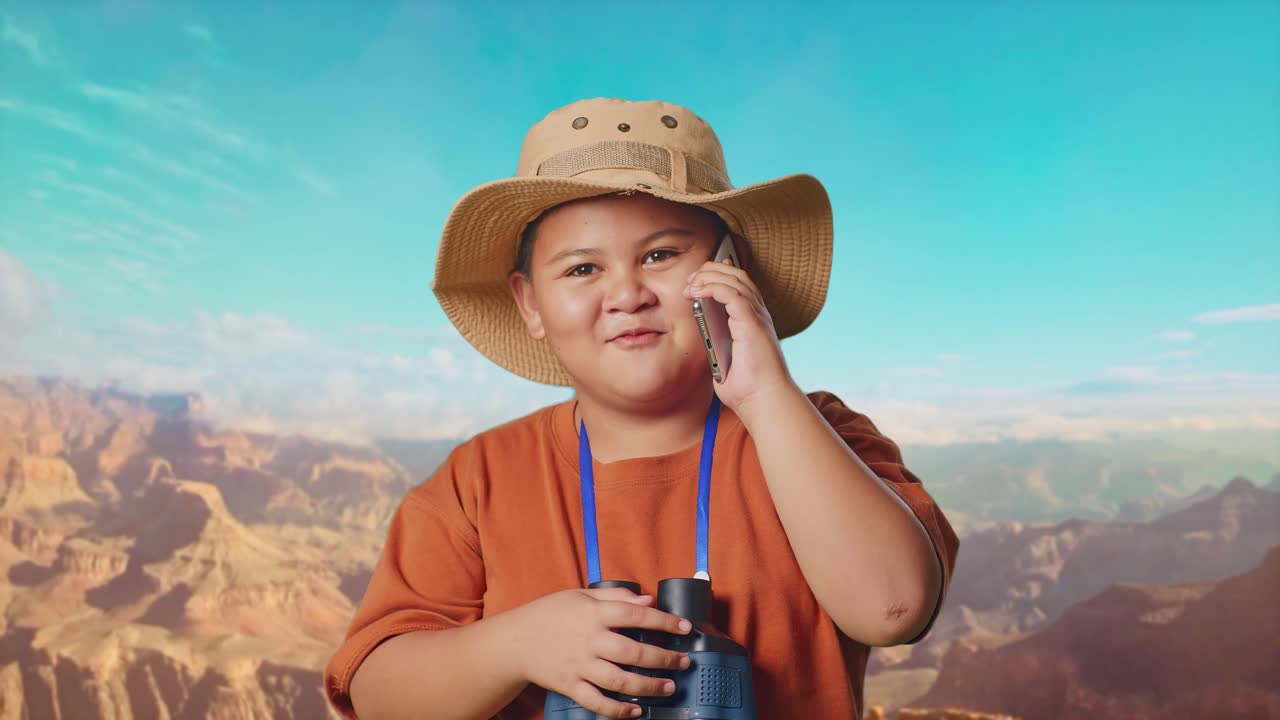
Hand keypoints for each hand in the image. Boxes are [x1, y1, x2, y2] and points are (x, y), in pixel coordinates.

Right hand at [508, 587, 693, 717]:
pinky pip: (597, 702)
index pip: (636, 615)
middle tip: (683, 662)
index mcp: (593, 613)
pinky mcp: (570, 685)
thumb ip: (614, 595)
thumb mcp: (580, 594)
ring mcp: (579, 665)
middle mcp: (589, 640)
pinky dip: (618, 709)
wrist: (514, 641)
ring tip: (669, 686)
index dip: (665, 622)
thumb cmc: (549, 614)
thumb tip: (647, 599)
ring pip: (620, 680)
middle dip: (664, 658)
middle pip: (634, 652)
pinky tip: (636, 710)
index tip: (685, 628)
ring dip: (648, 685)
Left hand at [683, 254, 797, 411]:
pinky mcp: (751, 323)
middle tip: (690, 281)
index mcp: (752, 321)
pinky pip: (732, 294)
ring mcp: (757, 317)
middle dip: (710, 271)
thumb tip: (705, 337)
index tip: (696, 279)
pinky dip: (713, 287)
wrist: (762, 400)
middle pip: (737, 276)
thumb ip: (716, 345)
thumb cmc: (748, 388)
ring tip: (690, 285)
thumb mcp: (724, 360)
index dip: (719, 274)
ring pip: (735, 280)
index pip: (739, 285)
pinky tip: (698, 292)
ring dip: (709, 277)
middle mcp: (758, 314)